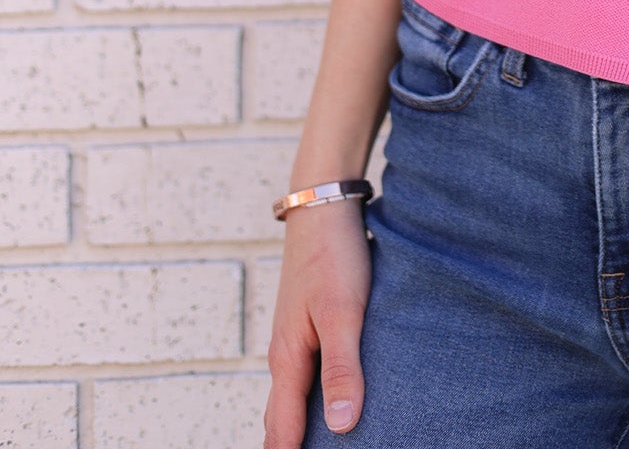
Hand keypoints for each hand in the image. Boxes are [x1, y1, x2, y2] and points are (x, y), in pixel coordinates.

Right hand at [264, 199, 370, 443]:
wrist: (323, 207)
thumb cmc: (334, 258)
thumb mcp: (344, 313)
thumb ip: (343, 369)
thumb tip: (342, 427)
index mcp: (288, 360)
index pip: (283, 431)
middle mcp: (285, 356)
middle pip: (281, 422)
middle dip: (286, 448)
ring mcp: (294, 341)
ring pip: (291, 400)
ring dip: (297, 429)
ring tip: (315, 447)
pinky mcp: (309, 327)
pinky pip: (304, 378)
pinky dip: (309, 404)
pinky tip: (328, 407)